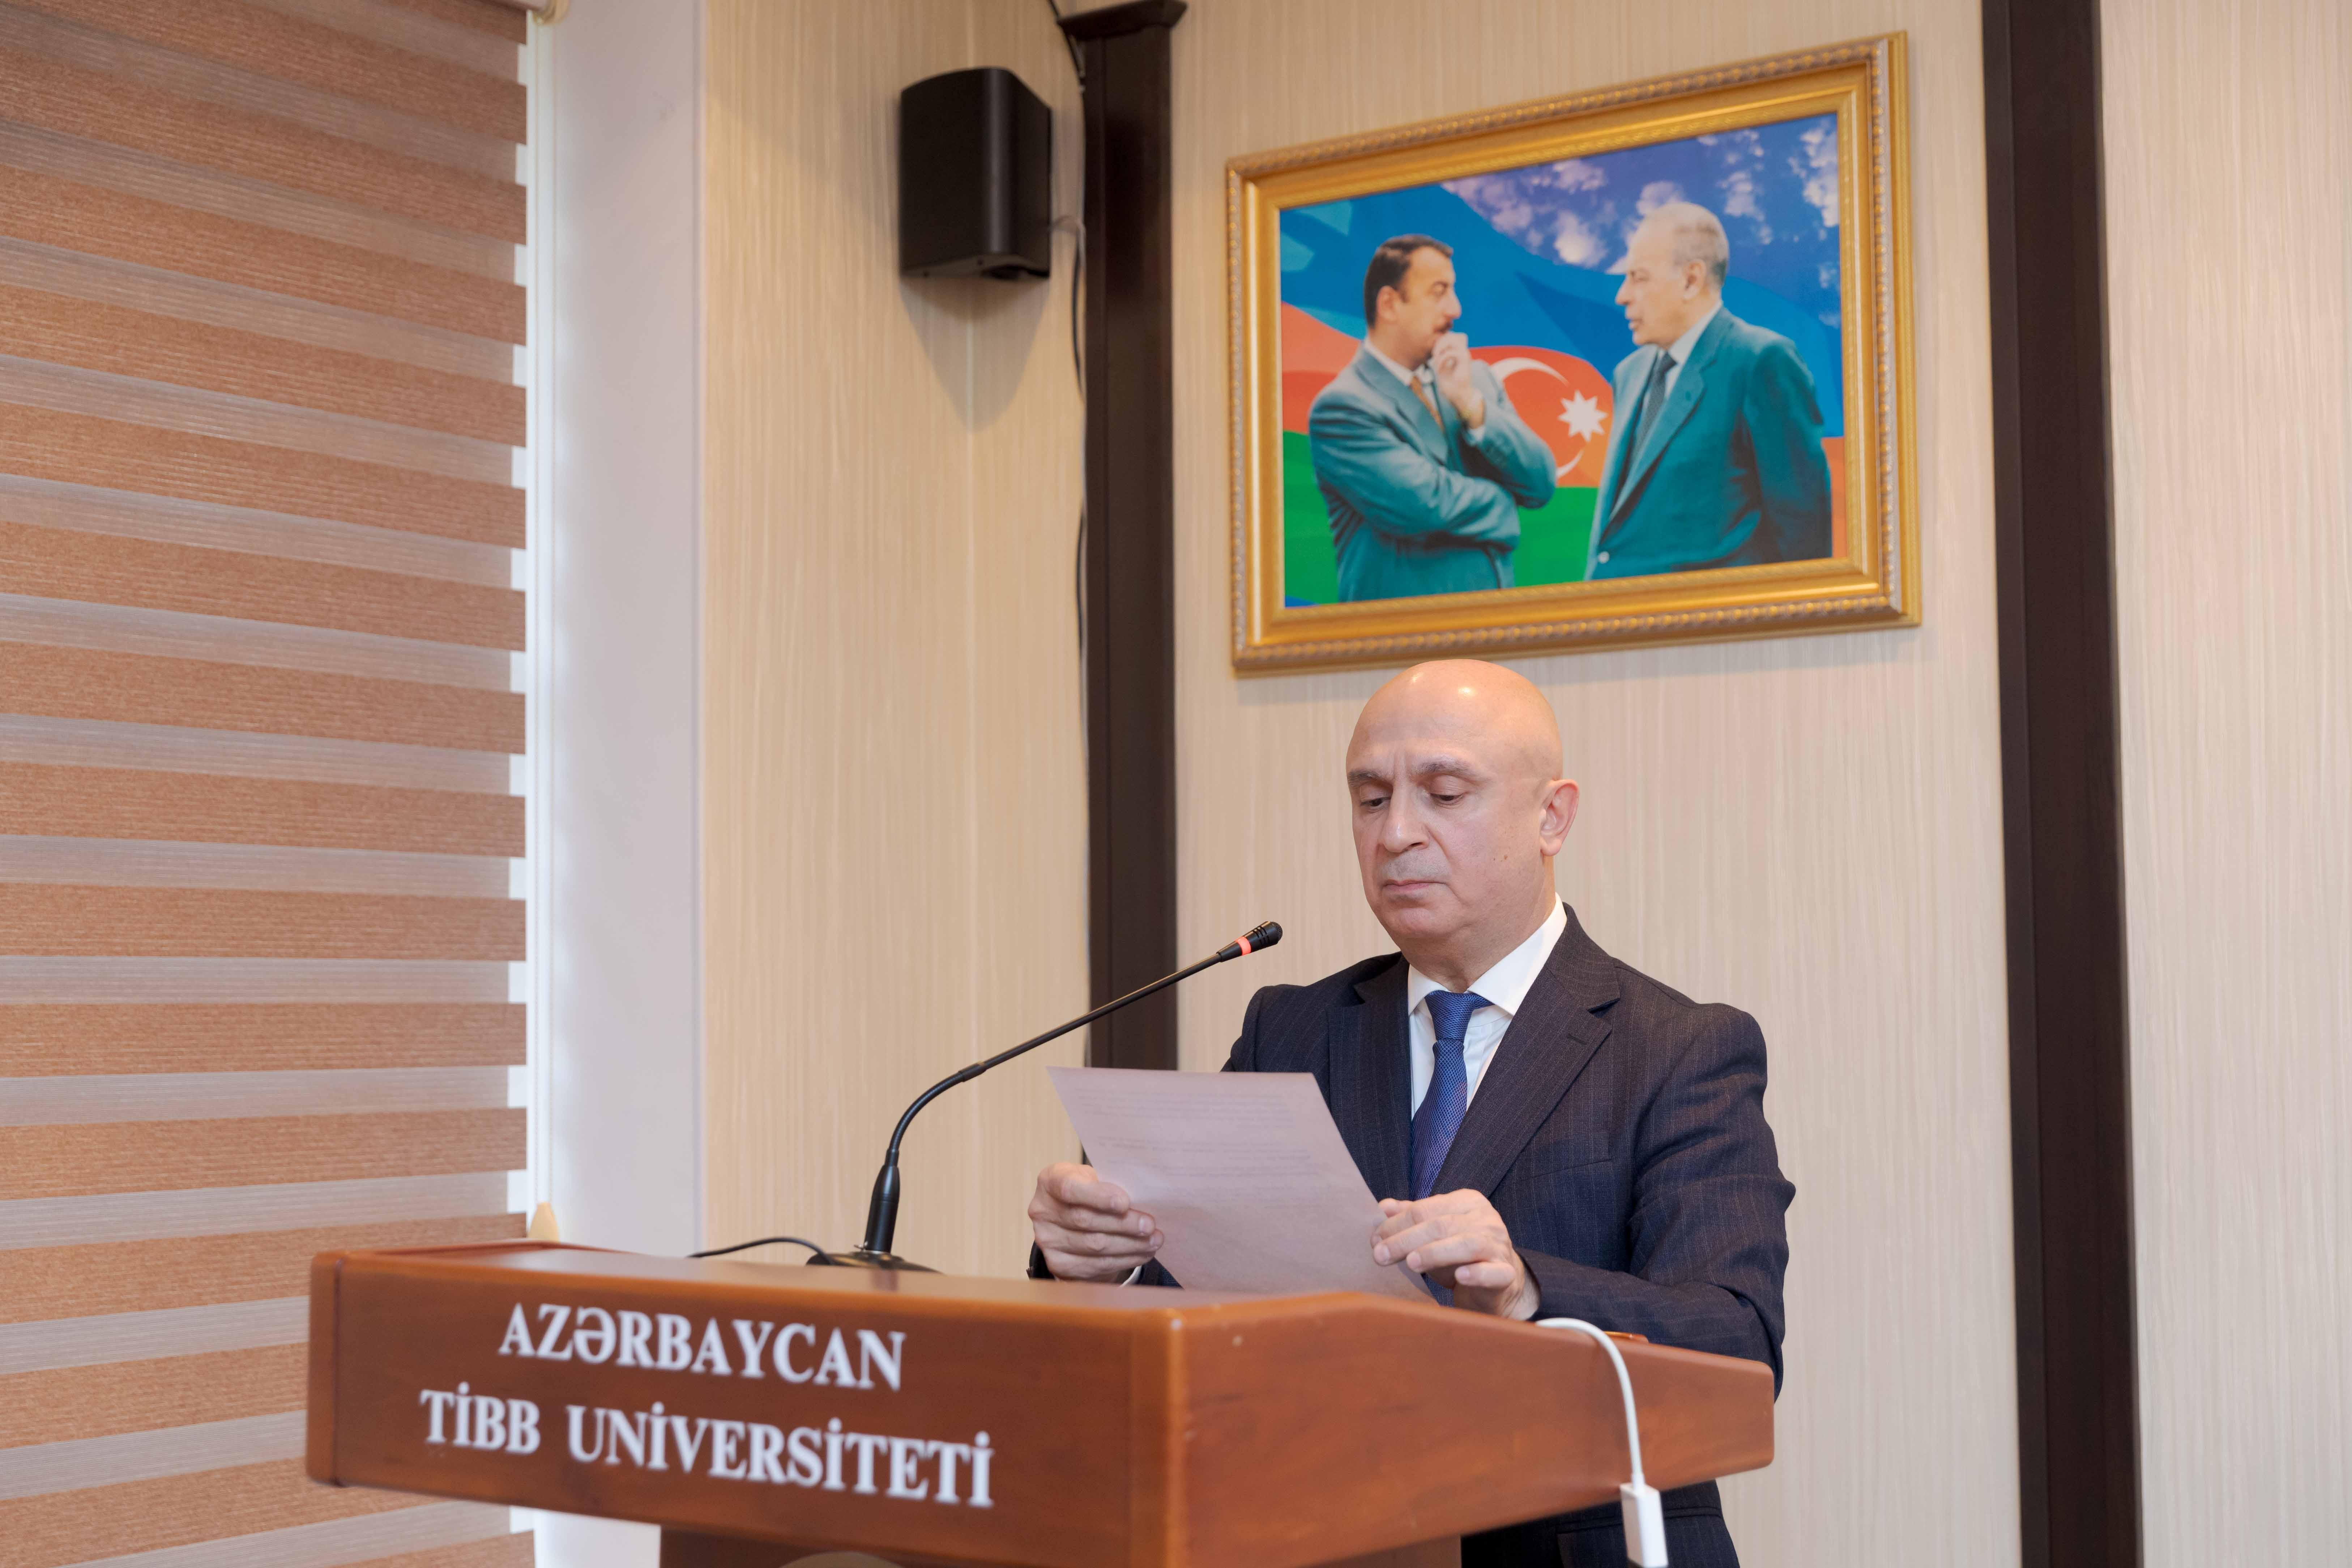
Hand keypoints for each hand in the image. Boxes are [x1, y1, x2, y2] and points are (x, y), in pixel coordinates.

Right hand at [1027, 1162, 1161, 1281]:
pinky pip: (1096, 1265)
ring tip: (1154, 1240)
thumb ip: (1109, 1184)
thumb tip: (1142, 1201)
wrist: (1069, 1215)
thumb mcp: (1093, 1177)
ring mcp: (1047, 1240)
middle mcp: (1042, 1211)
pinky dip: (1124, 1260)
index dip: (1098, 1197)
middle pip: (1085, 1220)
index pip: (1070, 1189)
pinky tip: (1142, 1253)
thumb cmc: (1087, 1189)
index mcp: (1050, 1181)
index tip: (1125, 1203)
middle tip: (1150, 1225)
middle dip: (1123, 1224)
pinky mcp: (1058, 1264)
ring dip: (1129, 1245)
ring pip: (1094, 1246)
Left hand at [1373, 1190, 1535, 1317]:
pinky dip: (1477, 1273)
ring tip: (1411, 1263)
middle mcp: (1486, 1218)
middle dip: (1406, 1240)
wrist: (1496, 1285)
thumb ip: (1411, 1217)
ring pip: (1466, 1244)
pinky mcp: (1507, 1272)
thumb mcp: (1433, 1233)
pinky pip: (1493, 1272)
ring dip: (1435, 1253)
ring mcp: (1499, 1244)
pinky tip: (1460, 1276)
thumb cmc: (1459, 1255)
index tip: (1374, 1240)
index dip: (1396, 1224)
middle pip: (1440, 1226)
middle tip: (1380, 1255)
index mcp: (1466, 1201)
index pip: (1424, 1209)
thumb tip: (1383, 1206)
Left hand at [1429, 333, 1484, 427]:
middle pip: (1451, 335)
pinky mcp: (1464, 360)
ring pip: (1452, 339)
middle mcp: (1462, 351)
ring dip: (1440, 347)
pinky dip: (1442, 359)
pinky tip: (1438, 368)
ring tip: (1435, 359)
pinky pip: (1451, 352)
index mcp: (1457, 352)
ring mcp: (1464, 354)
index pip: (1449, 336)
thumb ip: (1439, 356)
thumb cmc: (1450, 383)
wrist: (1458, 394)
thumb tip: (1434, 349)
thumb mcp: (1440, 367)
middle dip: (1439, 342)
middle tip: (1433, 355)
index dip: (1440, 341)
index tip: (1433, 354)